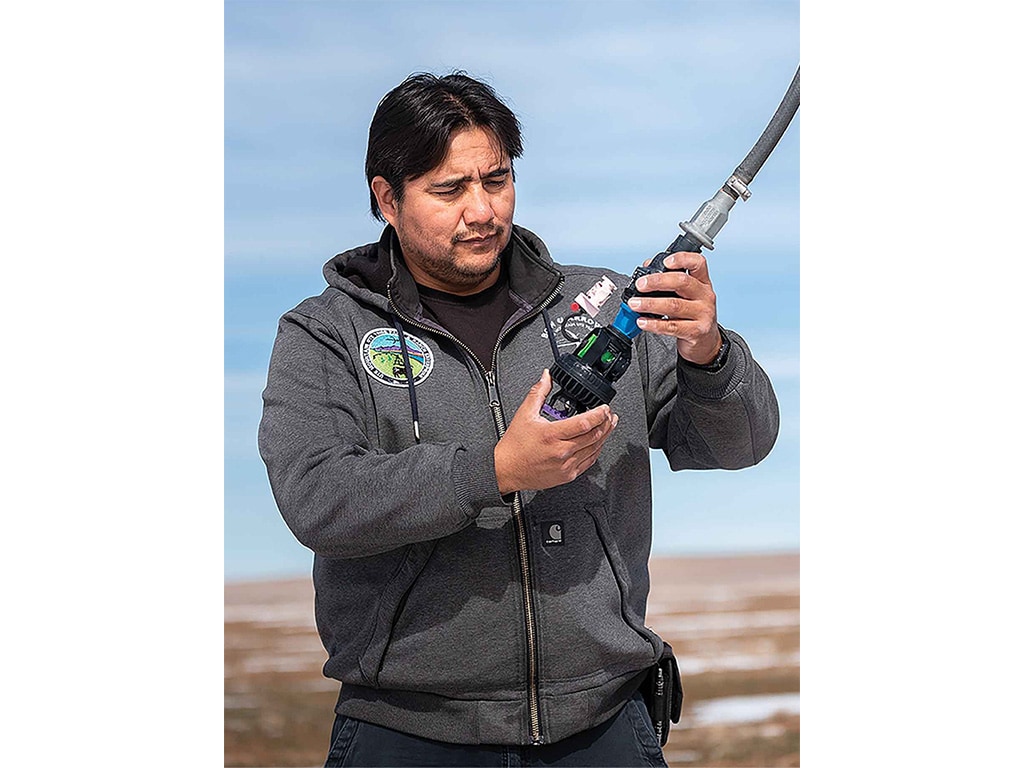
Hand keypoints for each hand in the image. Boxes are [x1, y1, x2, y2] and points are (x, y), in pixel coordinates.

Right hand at [494, 369, 617, 493]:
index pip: (584, 423)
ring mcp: (566, 465)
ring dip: (605, 436)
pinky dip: (596, 451)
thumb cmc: (515, 446)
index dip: (599, 414)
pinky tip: (598, 443)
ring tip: (609, 425)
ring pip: (594, 449)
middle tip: (609, 414)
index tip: (604, 407)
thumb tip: (546, 377)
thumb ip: (538, 392)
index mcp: (551, 434)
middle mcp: (561, 451)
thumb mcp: (524, 414)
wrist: (506, 469)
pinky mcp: (567, 475)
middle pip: (594, 436)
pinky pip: (589, 462)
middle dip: (606, 423)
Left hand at [626, 251, 721, 364]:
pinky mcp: (696, 332)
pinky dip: (654, 324)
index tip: (665, 261)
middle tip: (640, 284)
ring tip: (634, 304)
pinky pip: (672, 327)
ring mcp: (703, 314)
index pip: (698, 263)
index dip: (682, 259)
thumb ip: (669, 281)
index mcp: (702, 283)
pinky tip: (642, 321)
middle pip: (682, 282)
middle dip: (657, 282)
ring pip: (674, 305)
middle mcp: (705, 296)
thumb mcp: (686, 295)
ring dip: (650, 304)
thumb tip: (647, 267)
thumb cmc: (693, 315)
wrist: (706, 343)